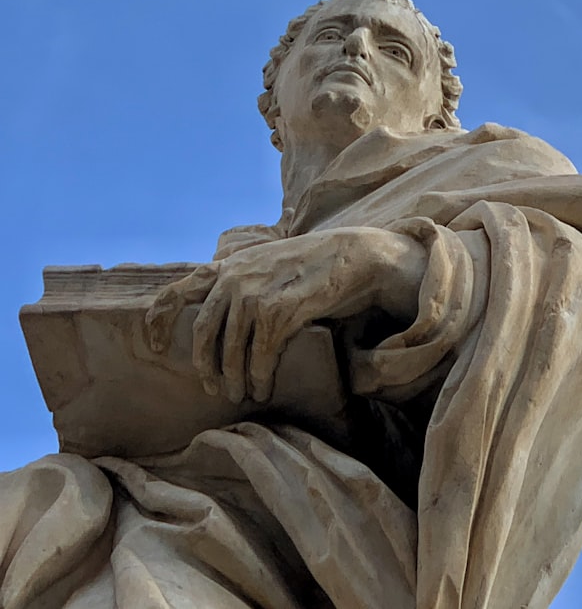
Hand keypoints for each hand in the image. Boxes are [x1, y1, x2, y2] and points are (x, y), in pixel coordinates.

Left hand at [145, 227, 425, 403]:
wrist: (354, 256)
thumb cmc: (311, 264)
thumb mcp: (264, 263)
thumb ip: (238, 280)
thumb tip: (216, 316)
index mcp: (226, 266)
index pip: (173, 294)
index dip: (158, 325)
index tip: (157, 350)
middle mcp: (233, 278)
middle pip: (202, 335)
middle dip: (205, 368)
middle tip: (213, 388)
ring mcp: (254, 295)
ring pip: (230, 352)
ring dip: (234, 379)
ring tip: (242, 395)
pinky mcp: (279, 312)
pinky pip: (261, 357)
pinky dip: (260, 377)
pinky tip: (263, 388)